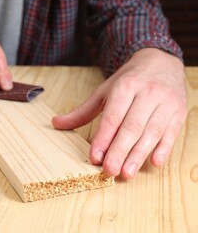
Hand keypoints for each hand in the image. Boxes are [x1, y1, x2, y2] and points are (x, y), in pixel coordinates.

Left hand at [52, 48, 186, 178]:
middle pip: (132, 126)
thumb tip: (56, 123)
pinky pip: (171, 133)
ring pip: (151, 132)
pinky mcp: (178, 112)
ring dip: (138, 155)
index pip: (113, 116)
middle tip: (110, 170)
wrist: (161, 62)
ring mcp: (166, 103)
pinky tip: (154, 163)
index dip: (103, 138)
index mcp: (125, 86)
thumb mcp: (104, 91)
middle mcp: (147, 94)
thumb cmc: (129, 80)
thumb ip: (83, 111)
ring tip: (126, 173)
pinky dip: (163, 149)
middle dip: (120, 151)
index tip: (94, 157)